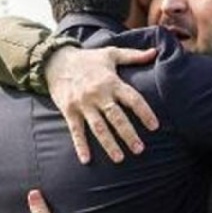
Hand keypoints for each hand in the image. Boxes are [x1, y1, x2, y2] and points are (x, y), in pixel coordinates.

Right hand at [45, 46, 158, 163]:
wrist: (56, 60)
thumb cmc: (88, 59)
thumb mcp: (111, 53)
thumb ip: (134, 56)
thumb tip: (156, 52)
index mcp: (111, 82)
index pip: (132, 99)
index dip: (144, 112)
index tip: (155, 126)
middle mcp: (98, 94)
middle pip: (116, 117)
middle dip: (128, 134)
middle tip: (139, 150)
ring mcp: (83, 104)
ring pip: (98, 127)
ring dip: (109, 144)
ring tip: (120, 158)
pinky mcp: (69, 111)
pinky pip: (75, 131)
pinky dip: (80, 146)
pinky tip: (86, 160)